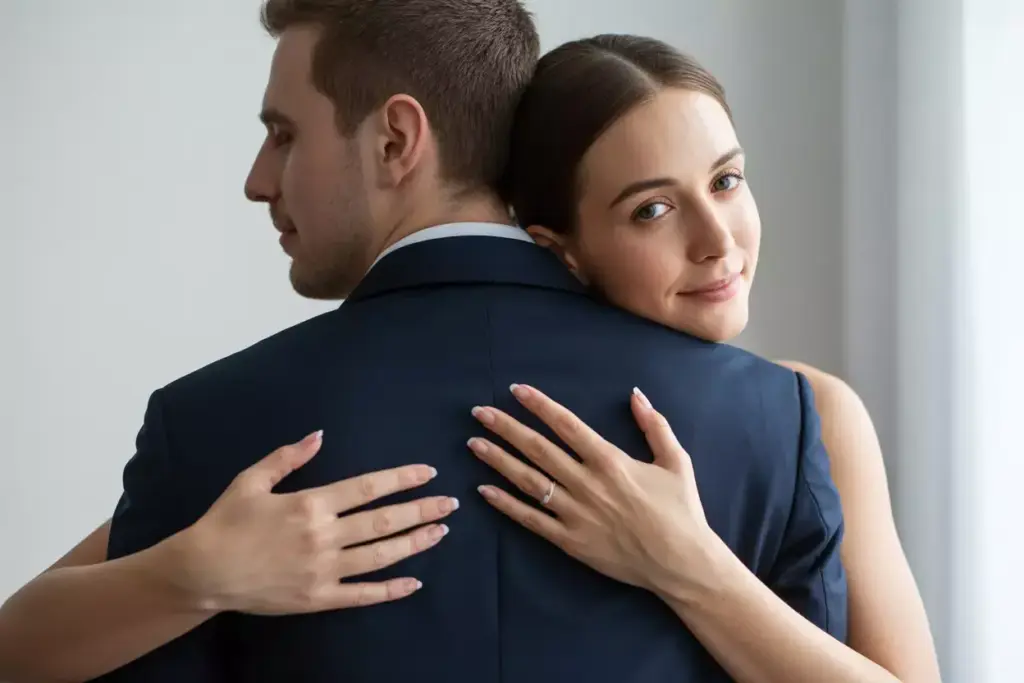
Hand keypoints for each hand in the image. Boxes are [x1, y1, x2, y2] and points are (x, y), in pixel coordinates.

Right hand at [175, 431, 457, 613]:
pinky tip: (415, 582)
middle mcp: (324, 536)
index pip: (368, 488)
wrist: (202, 572)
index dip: (401, 479)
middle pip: (384, 521)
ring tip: (441, 532)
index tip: (427, 473)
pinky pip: (363, 594)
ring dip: (415, 543)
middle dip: (421, 510)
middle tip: (450, 504)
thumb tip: (319, 434)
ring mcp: (324, 570)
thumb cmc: (225, 522)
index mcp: (311, 504)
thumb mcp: (251, 480)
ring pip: (381, 556)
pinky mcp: (319, 598)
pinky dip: (391, 589)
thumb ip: (288, 457)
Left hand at [468, 384, 717, 597]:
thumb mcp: (676, 461)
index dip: (539, 405)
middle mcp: (587, 484)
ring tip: (474, 444)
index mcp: (610, 461)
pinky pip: (531, 519)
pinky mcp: (570, 541)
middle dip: (506, 428)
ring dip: (498, 460)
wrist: (681, 563)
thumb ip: (654, 425)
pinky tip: (484, 490)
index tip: (516, 390)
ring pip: (528, 481)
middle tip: (479, 412)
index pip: (566, 425)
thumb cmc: (681, 510)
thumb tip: (636, 394)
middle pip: (538, 449)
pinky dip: (506, 504)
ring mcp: (575, 514)